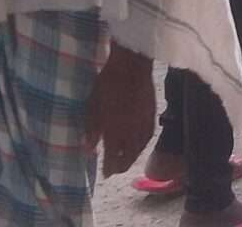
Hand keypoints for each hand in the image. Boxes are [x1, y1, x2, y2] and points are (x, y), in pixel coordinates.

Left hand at [86, 47, 156, 176]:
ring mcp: (143, 125)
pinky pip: (148, 138)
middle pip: (128, 157)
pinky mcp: (152, 116)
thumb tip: (89, 148)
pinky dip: (142, 145)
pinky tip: (139, 145)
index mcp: (114, 131)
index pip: (112, 158)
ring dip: (132, 158)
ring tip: (127, 161)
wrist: (131, 66)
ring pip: (140, 149)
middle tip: (115, 170)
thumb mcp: (93, 106)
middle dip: (121, 167)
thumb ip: (91, 129)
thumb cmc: (107, 84)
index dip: (109, 168)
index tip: (105, 174)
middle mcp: (131, 133)